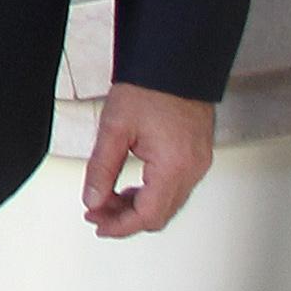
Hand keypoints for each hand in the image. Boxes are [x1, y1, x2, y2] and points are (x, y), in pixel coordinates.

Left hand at [82, 80, 216, 236]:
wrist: (175, 65)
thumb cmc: (149, 88)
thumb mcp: (114, 128)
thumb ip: (101, 167)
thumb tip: (92, 198)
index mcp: (174, 167)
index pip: (147, 214)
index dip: (120, 225)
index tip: (97, 224)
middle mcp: (193, 170)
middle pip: (160, 214)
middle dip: (126, 219)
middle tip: (97, 213)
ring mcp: (199, 164)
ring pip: (169, 203)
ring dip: (138, 207)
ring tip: (107, 200)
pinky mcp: (197, 156)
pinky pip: (176, 188)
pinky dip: (152, 193)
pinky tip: (130, 188)